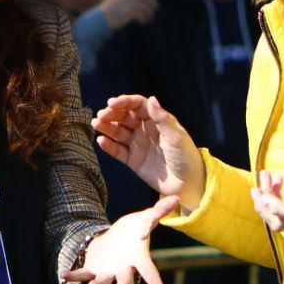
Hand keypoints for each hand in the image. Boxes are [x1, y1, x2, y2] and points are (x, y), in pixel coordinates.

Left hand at [63, 194, 181, 283]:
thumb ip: (158, 211)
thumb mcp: (145, 220)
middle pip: (125, 279)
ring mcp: (108, 272)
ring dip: (98, 283)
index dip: (154, 280)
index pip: (148, 270)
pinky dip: (74, 276)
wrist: (115, 242)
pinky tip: (64, 275)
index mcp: (137, 258)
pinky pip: (83, 274)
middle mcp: (124, 270)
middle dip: (124, 283)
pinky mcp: (92, 270)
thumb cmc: (133, 232)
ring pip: (104, 281)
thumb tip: (176, 197)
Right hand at [93, 95, 205, 209]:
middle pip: (124, 117)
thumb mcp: (176, 137)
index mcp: (156, 120)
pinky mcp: (133, 160)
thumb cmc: (186, 156)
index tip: (112, 103)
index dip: (124, 102)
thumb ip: (163, 119)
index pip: (137, 105)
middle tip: (101, 115)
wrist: (187, 184)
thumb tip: (151, 99)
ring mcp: (138, 144)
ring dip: (106, 127)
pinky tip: (101, 141)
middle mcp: (145, 129)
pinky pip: (118, 150)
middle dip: (111, 114)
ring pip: (118, 132)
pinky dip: (109, 145)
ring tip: (96, 124)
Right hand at [99, 0, 157, 29]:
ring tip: (148, 19)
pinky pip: (142, 15)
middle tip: (154, 9)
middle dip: (153, 2)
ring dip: (149, 14)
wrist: (101, 19)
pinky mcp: (130, 11)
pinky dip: (144, 19)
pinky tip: (142, 23)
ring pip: (146, 7)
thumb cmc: (111, 8)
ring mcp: (129, 2)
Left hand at [251, 164, 283, 231]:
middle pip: (279, 224)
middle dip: (263, 207)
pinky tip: (276, 183)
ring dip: (265, 203)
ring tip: (266, 177)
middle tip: (258, 183)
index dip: (275, 207)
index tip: (262, 193)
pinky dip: (273, 202)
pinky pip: (282, 217)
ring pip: (278, 222)